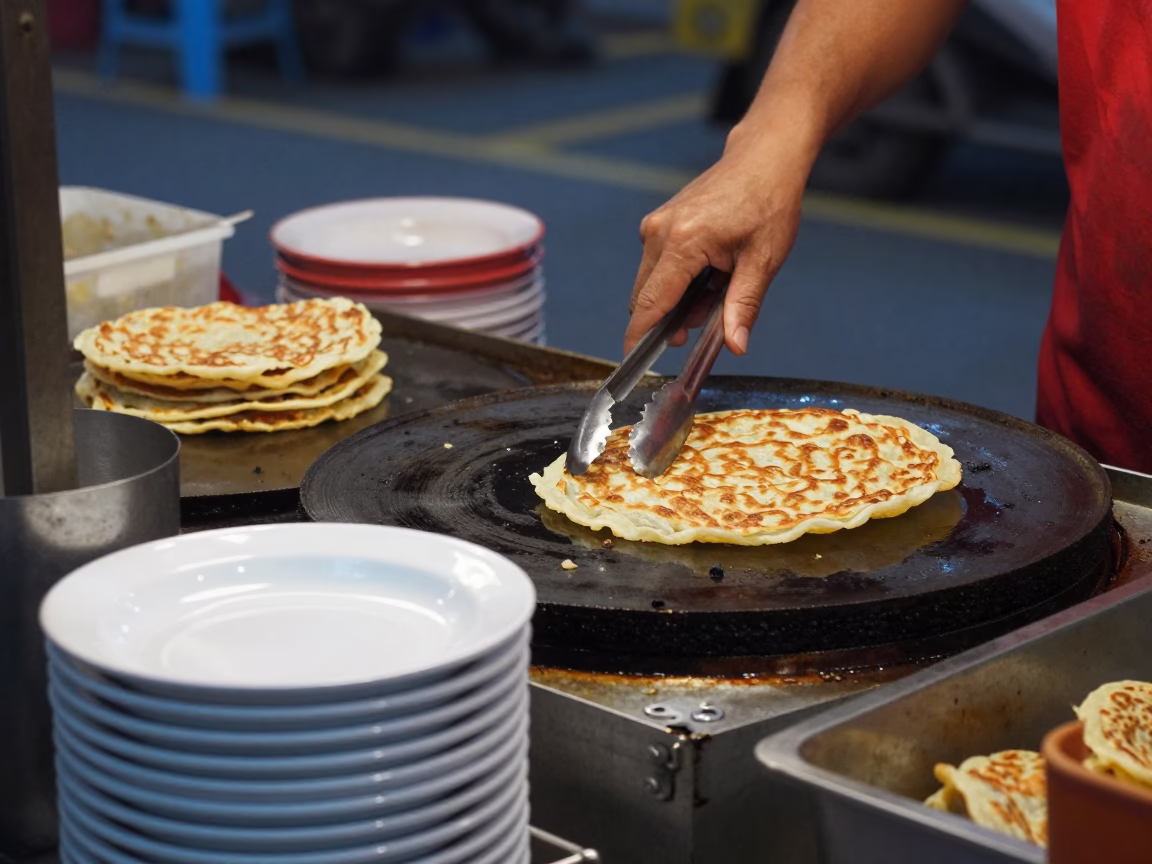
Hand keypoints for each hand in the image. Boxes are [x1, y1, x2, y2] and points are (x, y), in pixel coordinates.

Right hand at [624, 129, 811, 355]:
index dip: (640, 337)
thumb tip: (735, 346)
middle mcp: (659, 232)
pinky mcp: (658, 223)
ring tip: (716, 287)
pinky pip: (656, 266)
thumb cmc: (768, 203)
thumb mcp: (762, 261)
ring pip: (650, 284)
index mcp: (683, 243)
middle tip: (705, 323)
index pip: (651, 303)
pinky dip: (676, 281)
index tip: (634, 361)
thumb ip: (743, 307)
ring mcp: (655, 225)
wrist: (763, 159)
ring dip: (675, 300)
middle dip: (667, 321)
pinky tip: (708, 272)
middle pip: (645, 298)